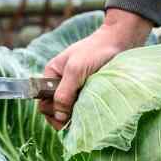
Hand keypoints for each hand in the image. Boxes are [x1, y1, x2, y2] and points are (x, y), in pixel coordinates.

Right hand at [39, 9, 152, 129]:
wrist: (118, 41)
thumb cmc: (94, 51)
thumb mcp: (75, 71)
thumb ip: (63, 93)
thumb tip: (58, 116)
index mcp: (51, 75)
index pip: (43, 101)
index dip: (51, 112)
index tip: (63, 118)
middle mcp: (61, 84)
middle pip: (54, 109)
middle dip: (62, 116)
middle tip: (75, 120)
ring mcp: (75, 89)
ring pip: (68, 111)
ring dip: (74, 116)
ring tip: (84, 117)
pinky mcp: (88, 92)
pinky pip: (81, 108)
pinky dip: (84, 113)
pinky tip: (90, 114)